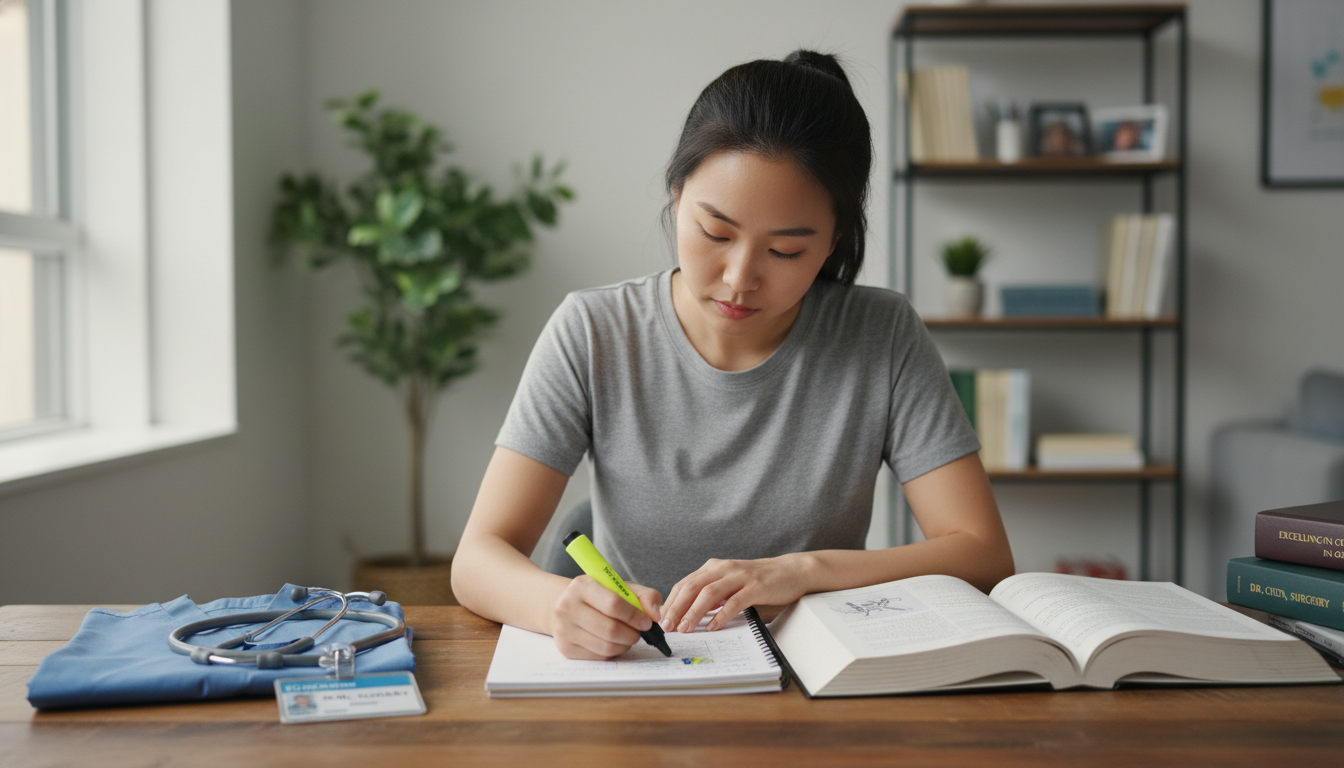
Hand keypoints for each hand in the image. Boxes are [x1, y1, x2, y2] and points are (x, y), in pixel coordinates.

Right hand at [550, 575, 661, 659]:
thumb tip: (655, 615)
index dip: (635, 616)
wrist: (564, 605)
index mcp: (582, 585)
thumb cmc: (598, 596)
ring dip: (625, 644)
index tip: (646, 622)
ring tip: (627, 636)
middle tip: (638, 632)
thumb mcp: (620, 587)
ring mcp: (564, 629)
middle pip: (610, 630)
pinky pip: (599, 656)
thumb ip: (645, 596)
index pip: (614, 604)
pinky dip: (614, 652)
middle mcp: (567, 607)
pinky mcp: (566, 648)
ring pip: (606, 646)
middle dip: (632, 634)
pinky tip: (614, 642)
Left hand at [660, 554, 814, 633]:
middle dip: (677, 608)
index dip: (671, 602)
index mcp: (714, 567)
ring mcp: (740, 576)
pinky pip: (734, 602)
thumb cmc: (759, 580)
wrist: (791, 571)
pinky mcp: (755, 586)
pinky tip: (713, 627)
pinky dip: (721, 615)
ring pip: (709, 594)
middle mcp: (723, 568)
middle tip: (668, 626)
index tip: (661, 619)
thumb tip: (690, 612)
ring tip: (685, 628)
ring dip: (694, 612)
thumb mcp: (730, 583)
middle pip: (692, 587)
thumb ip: (712, 594)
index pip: (684, 584)